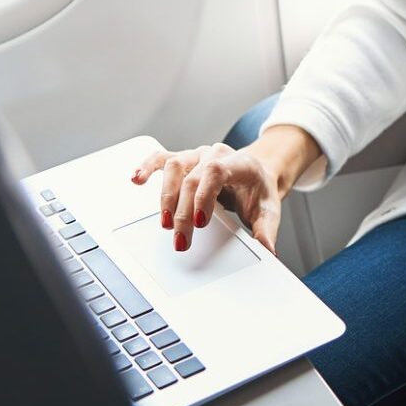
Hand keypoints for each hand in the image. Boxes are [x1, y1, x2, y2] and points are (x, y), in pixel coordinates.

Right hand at [131, 143, 284, 254]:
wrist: (257, 173)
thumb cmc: (259, 190)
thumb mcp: (269, 210)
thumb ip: (266, 230)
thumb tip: (267, 251)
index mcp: (239, 163)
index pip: (216, 171)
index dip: (204, 195)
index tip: (199, 222)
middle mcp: (215, 155)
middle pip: (192, 178)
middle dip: (183, 211)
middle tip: (181, 239)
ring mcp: (197, 155)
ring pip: (174, 166)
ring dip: (166, 196)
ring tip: (165, 222)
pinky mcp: (184, 161)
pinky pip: (161, 158)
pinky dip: (147, 167)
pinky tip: (136, 179)